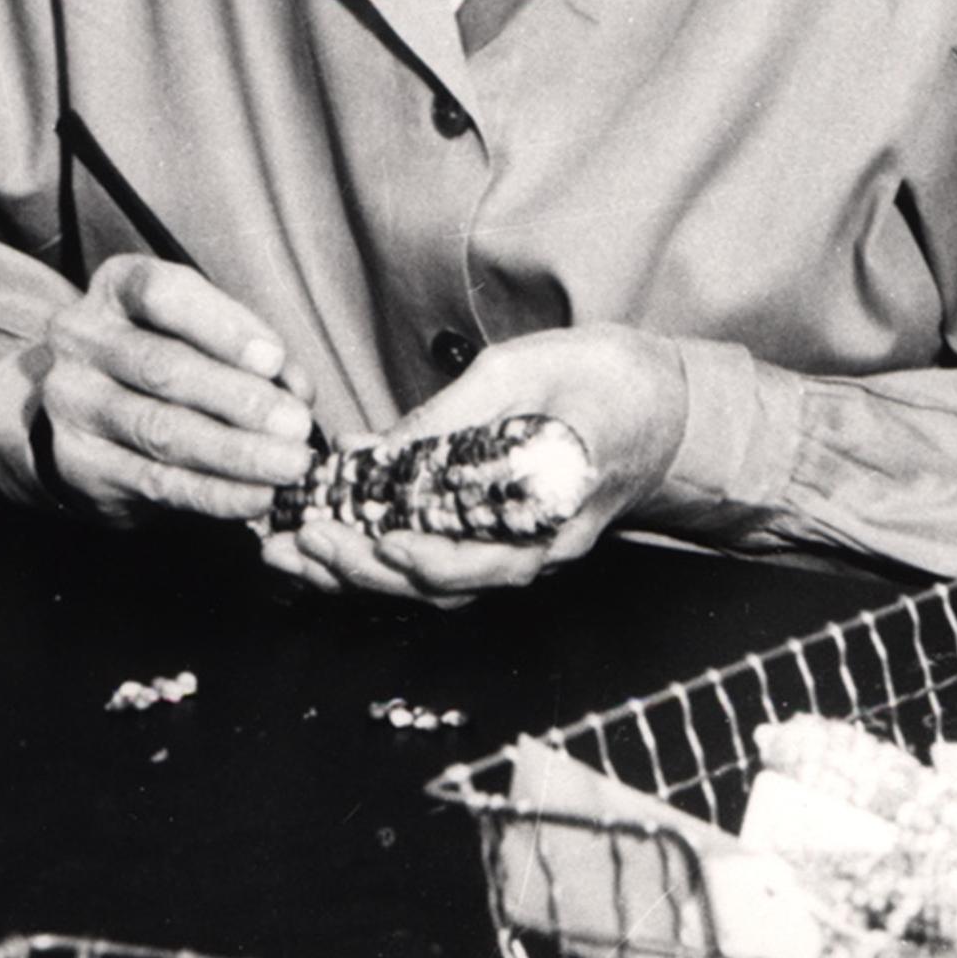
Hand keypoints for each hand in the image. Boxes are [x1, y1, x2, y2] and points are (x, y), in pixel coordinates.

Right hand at [26, 254, 316, 523]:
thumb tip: (296, 390)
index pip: (162, 294)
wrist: (82, 413)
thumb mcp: (196, 332)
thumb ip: (247, 351)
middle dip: (239, 400)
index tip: (274, 359)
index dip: (222, 326)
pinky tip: (256, 496)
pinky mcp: (81, 465)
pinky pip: (157, 482)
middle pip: (163, 368)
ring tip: (288, 464)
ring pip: (161, 430)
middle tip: (295, 424)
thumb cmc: (161, 356)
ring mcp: (75, 404)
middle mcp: (84, 340)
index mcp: (116, 288)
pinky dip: (215, 493)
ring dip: (235, 452)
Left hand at [260, 324, 686, 605]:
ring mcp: (521, 552)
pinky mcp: (500, 543)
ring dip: (360, 573)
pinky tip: (329, 531)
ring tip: (293, 550)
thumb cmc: (605, 381)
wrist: (663, 406)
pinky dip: (378, 555)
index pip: (495, 557)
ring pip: (436, 587)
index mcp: (561, 505)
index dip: (435, 558)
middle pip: (450, 586)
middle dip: (368, 571)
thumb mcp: (526, 370)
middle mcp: (541, 547)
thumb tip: (377, 450)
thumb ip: (454, 414)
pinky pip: (438, 564)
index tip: (385, 540)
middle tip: (304, 541)